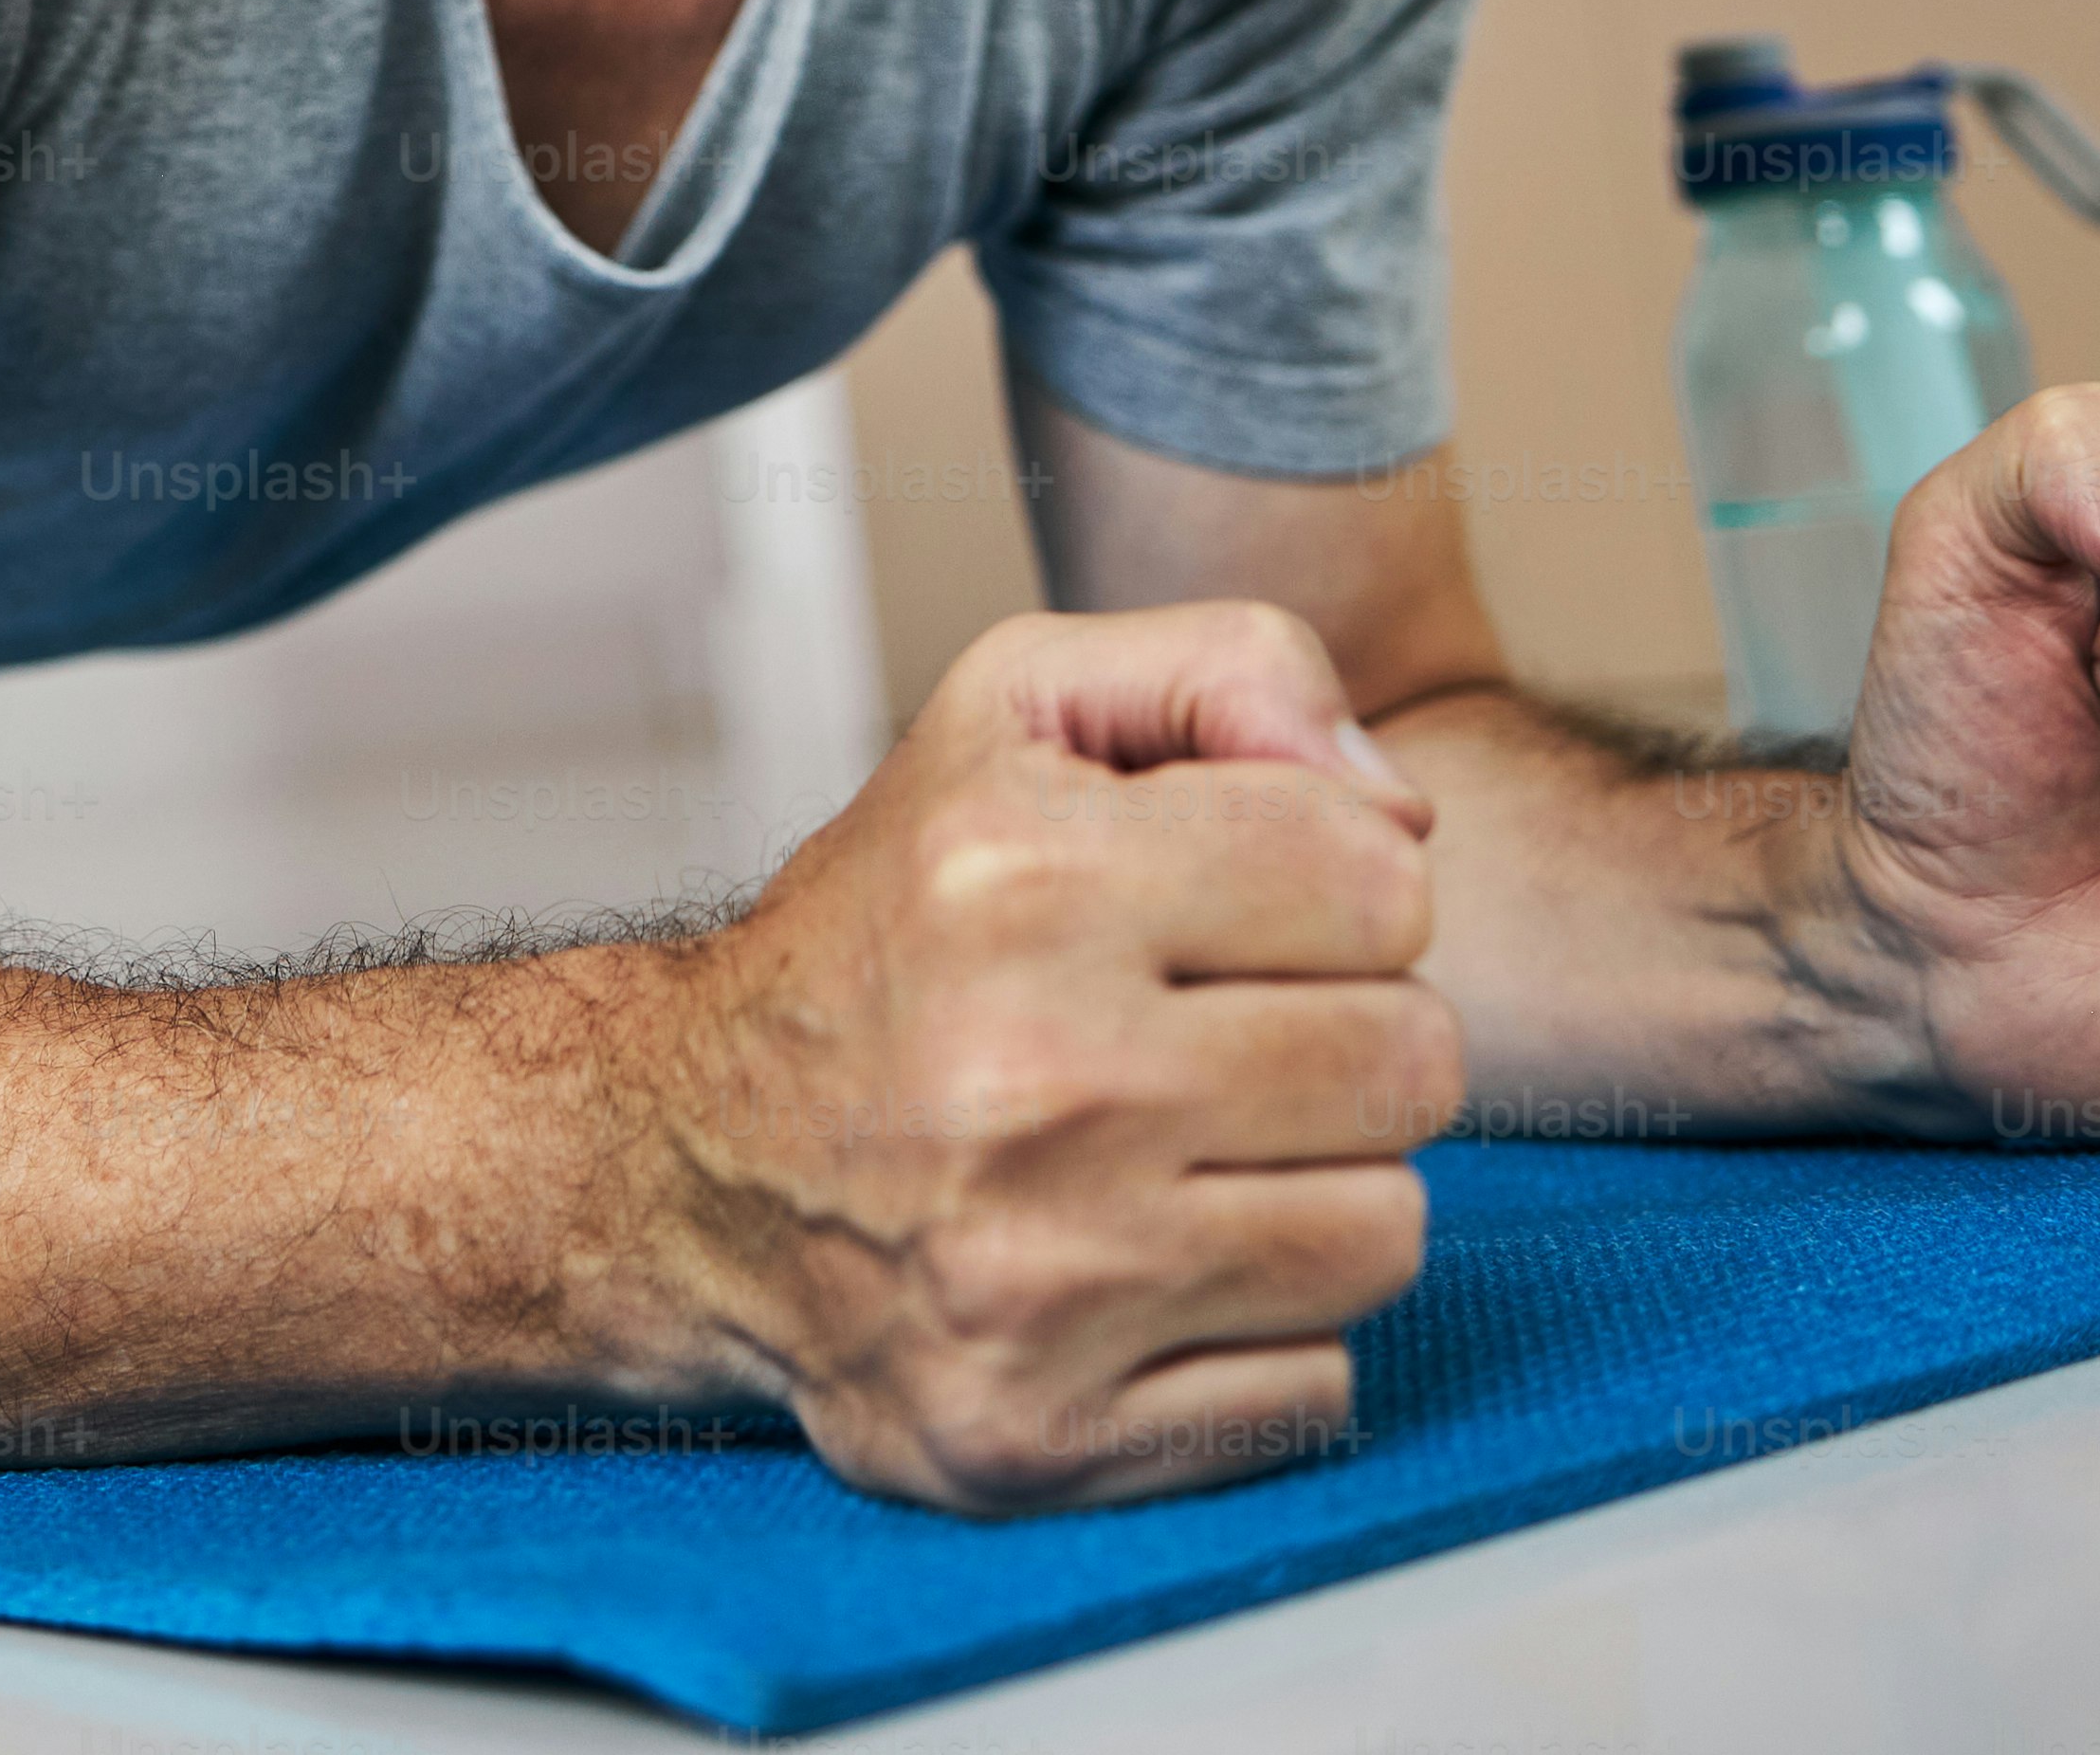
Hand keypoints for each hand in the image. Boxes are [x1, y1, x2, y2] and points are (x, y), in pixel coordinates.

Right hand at [642, 602, 1456, 1509]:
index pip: (1386, 881)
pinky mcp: (1039, 1431)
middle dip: (1347, 1042)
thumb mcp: (1015, 711)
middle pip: (1413, 1064)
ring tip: (1197, 1158)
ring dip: (1318, 1194)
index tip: (1246, 919)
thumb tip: (1402, 805)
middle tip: (1231, 1045)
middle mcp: (1028, 1077)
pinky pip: (1314, 1389)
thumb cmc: (887, 931)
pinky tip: (1157, 1276)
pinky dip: (1261, 1338)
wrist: (687, 1166)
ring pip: (1386, 1233)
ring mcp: (1037, 1275)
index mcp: (1022, 875)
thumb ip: (1231, 668)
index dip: (1341, 892)